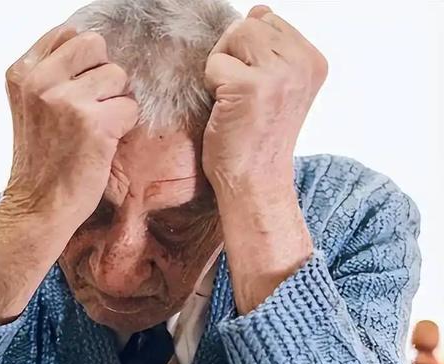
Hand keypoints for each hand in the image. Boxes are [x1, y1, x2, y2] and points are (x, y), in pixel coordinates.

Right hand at [4, 24, 138, 226]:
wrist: (37, 207)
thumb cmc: (40, 161)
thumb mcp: (29, 107)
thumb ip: (50, 75)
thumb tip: (91, 49)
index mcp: (21, 72)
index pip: (67, 34)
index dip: (83, 60)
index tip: (80, 88)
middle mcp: (41, 81)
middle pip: (95, 45)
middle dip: (102, 73)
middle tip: (93, 106)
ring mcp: (67, 101)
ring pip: (117, 76)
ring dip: (115, 103)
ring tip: (95, 130)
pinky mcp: (94, 124)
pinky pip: (130, 108)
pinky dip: (124, 127)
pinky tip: (103, 145)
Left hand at [201, 5, 322, 313]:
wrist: (254, 183)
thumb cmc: (256, 140)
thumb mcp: (274, 88)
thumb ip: (270, 49)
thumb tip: (258, 11)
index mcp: (314, 62)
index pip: (270, 21)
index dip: (250, 52)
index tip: (255, 90)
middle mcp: (303, 64)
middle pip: (251, 24)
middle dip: (235, 55)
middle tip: (241, 97)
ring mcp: (279, 73)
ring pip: (235, 35)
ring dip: (223, 67)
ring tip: (235, 102)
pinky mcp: (249, 86)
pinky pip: (215, 63)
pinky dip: (212, 85)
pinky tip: (227, 111)